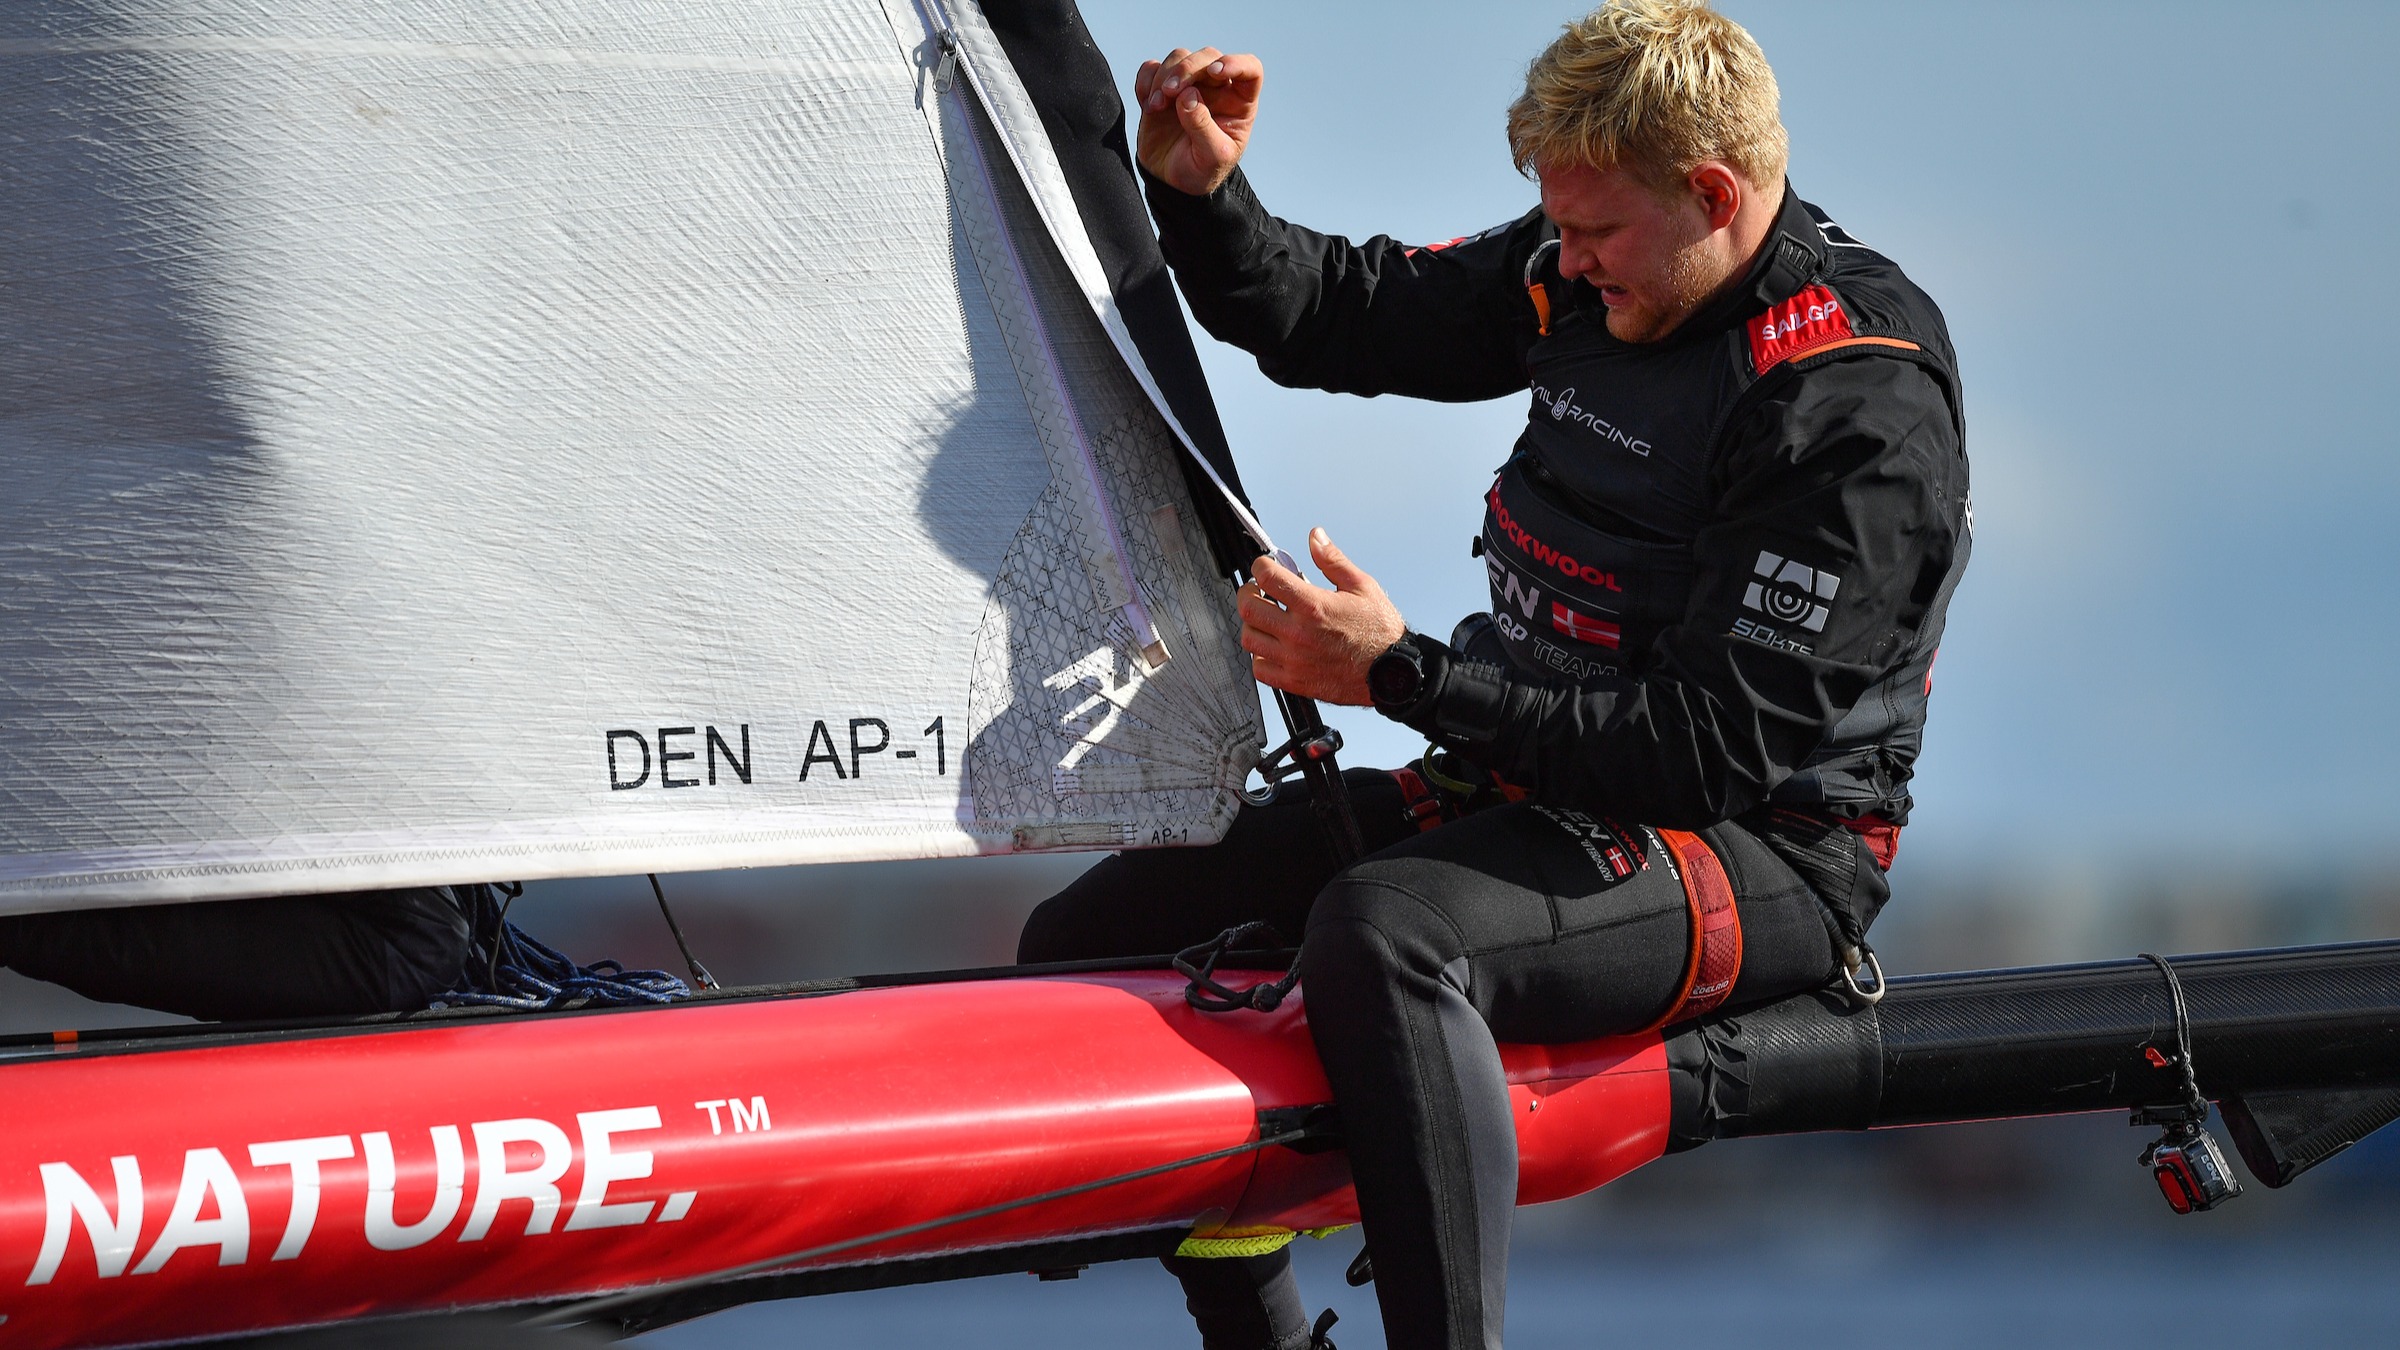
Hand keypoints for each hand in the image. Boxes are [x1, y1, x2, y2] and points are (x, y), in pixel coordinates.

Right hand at [1133, 47, 1261, 195]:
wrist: (1172, 182)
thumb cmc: (1200, 171)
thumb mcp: (1211, 158)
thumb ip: (1203, 127)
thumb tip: (1188, 95)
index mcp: (1239, 103)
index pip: (1250, 69)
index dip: (1235, 63)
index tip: (1215, 72)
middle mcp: (1216, 88)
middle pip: (1208, 57)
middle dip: (1187, 69)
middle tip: (1170, 92)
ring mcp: (1188, 85)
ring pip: (1180, 57)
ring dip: (1164, 76)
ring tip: (1156, 106)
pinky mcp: (1162, 89)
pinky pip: (1152, 69)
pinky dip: (1146, 81)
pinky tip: (1148, 105)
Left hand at [1240, 528, 1405, 705]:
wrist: (1393, 673)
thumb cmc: (1380, 632)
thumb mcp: (1362, 586)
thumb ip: (1332, 560)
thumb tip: (1316, 537)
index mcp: (1314, 606)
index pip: (1267, 577)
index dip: (1261, 565)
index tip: (1266, 566)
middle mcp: (1298, 633)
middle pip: (1248, 608)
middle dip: (1248, 592)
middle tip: (1258, 589)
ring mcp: (1294, 660)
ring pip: (1249, 638)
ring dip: (1253, 623)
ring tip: (1267, 617)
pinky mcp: (1294, 682)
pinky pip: (1259, 668)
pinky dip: (1259, 655)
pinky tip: (1273, 646)